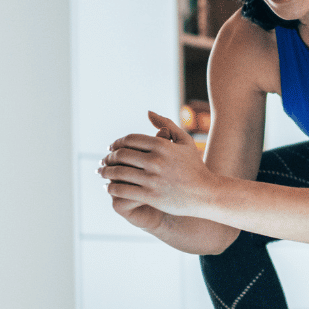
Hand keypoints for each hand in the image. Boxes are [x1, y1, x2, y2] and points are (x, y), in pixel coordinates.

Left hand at [98, 111, 217, 219]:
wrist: (207, 193)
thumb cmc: (195, 167)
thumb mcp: (185, 141)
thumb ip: (167, 124)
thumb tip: (148, 112)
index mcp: (162, 145)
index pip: (129, 140)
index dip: (116, 143)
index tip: (111, 148)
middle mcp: (156, 160)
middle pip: (121, 155)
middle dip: (108, 158)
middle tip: (103, 161)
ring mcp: (152, 179)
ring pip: (118, 173)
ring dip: (105, 172)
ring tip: (102, 173)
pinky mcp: (150, 195)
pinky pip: (121, 189)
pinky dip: (110, 187)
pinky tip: (109, 187)